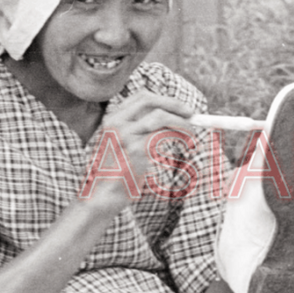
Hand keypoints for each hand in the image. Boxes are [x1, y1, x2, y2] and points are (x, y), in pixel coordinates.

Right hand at [87, 91, 195, 207]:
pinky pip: (163, 135)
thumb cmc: (115, 173)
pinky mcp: (136, 149)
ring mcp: (125, 135)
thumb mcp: (121, 145)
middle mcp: (117, 123)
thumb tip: (168, 118)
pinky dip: (179, 136)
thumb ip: (136, 130)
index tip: (180, 108)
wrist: (102, 195)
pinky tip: (185, 144)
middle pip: (151, 101)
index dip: (165, 99)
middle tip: (191, 115)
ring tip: (191, 134)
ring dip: (181, 123)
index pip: (142, 97)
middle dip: (175, 105)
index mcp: (112, 119)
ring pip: (160, 116)